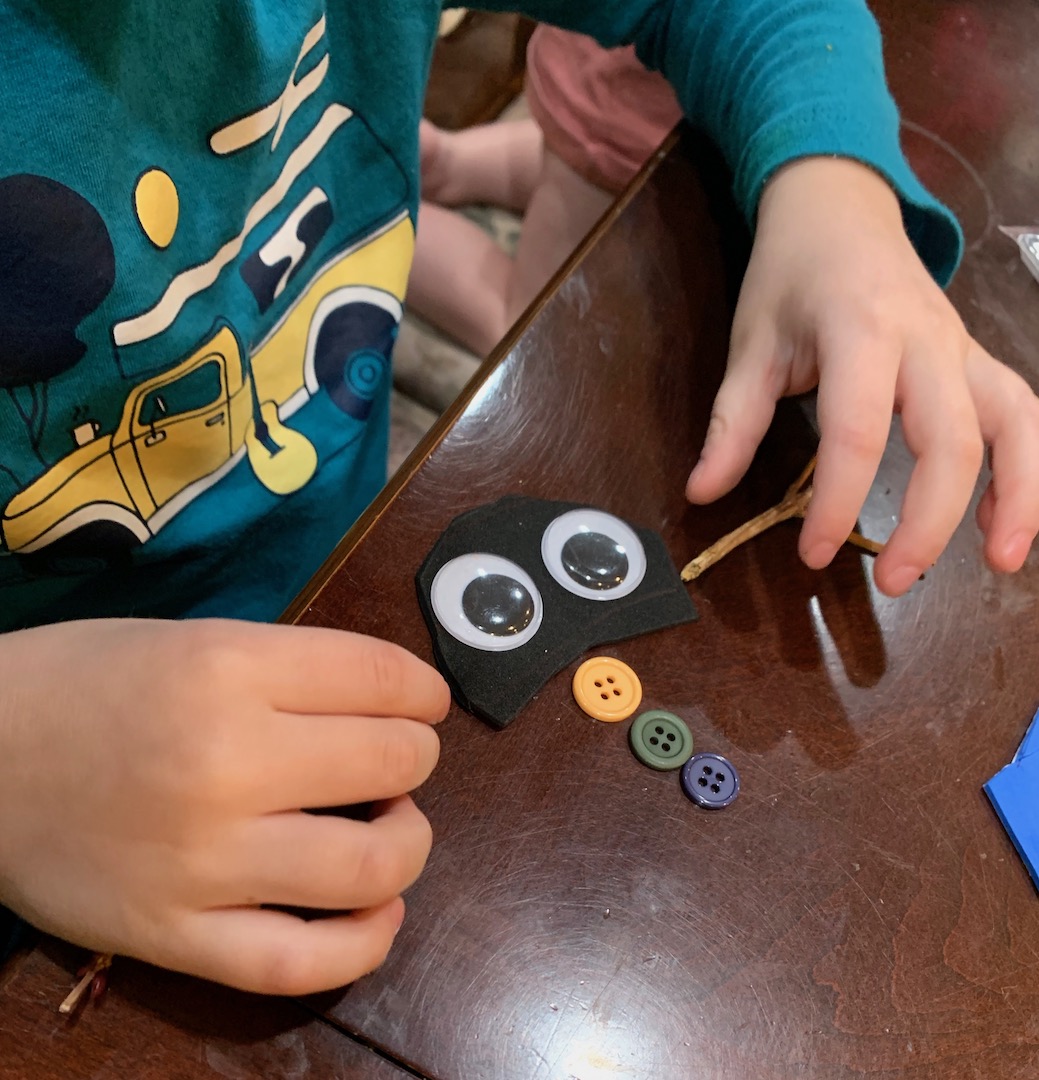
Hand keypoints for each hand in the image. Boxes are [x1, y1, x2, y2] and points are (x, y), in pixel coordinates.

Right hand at [0, 618, 449, 993]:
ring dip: (409, 842)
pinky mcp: (171, 936)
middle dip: (417, 754)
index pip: (382, 677)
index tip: (422, 700)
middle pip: (393, 761)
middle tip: (397, 757)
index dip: (423, 689)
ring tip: (391, 825)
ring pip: (369, 866)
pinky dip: (364, 942)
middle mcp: (223, 762)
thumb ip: (293, 669)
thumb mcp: (195, 640)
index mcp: (227, 669)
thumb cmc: (87, 682)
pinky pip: (298, 963)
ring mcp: (200, 861)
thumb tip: (394, 702)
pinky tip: (377, 910)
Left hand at [685, 156, 1038, 594]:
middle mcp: (926, 339)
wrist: (840, 209)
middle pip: (950, 438)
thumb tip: (702, 494)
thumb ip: (730, 422)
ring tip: (999, 565)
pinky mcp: (977, 359)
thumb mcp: (749, 343)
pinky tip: (1006, 526)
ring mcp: (961, 347)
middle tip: (893, 584)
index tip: (813, 555)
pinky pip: (1021, 414)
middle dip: (928, 520)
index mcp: (860, 330)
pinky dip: (1029, 470)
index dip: (839, 501)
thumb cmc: (790, 276)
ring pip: (1011, 423)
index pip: (857, 430)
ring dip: (1016, 497)